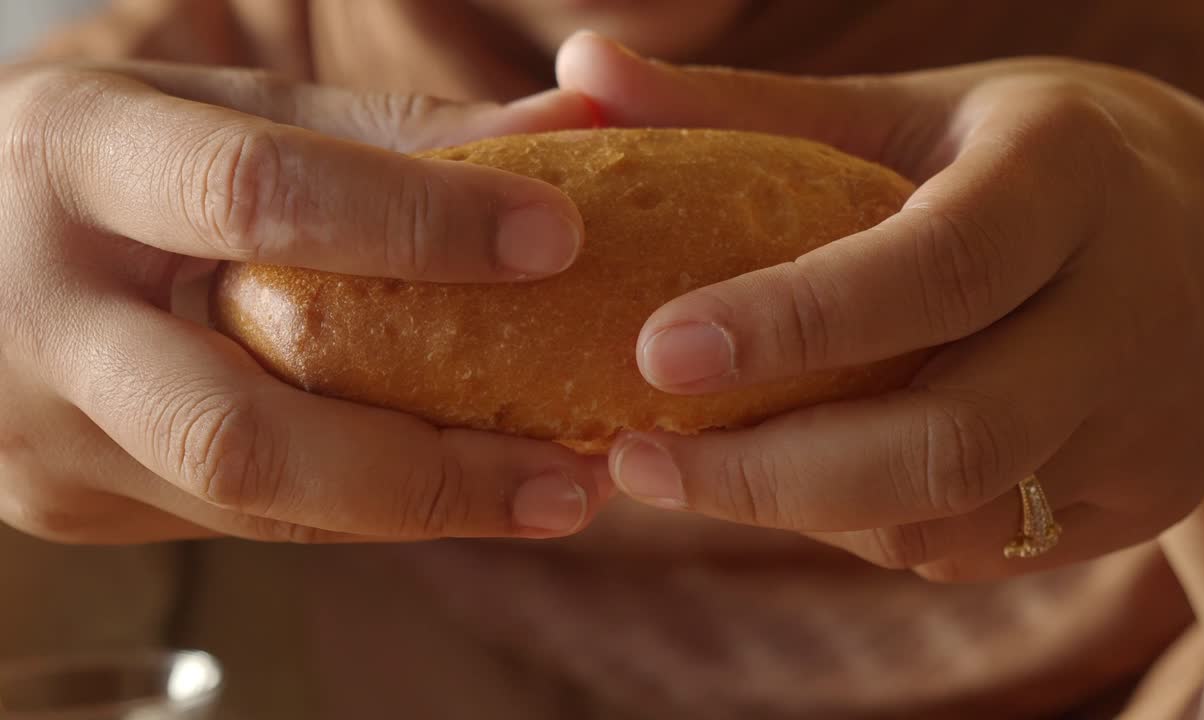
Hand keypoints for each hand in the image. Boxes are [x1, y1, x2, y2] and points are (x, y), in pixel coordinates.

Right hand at [0, 59, 611, 543]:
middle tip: (571, 478)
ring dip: (421, 513)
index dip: (415, 223)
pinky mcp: (71, 504)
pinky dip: (365, 510)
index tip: (556, 237)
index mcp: (75, 161)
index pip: (255, 198)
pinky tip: (458, 490)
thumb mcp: (220, 108)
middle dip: (429, 472)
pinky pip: (244, 520)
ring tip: (552, 496)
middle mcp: (40, 314)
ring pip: (257, 504)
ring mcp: (43, 435)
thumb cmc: (109, 157)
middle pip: (243, 431)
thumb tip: (573, 119)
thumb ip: (389, 128)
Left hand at [557, 33, 1203, 579]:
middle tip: (634, 463)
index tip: (653, 351)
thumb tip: (582, 70)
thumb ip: (750, 110)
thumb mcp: (910, 112)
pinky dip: (866, 528)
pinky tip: (798, 485)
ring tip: (691, 474)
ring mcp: (1148, 425)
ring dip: (801, 510)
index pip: (937, 265)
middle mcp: (1131, 312)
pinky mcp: (1141, 501)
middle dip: (771, 474)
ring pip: (951, 516)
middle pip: (950, 437)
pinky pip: (976, 549)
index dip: (792, 320)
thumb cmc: (1023, 163)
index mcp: (1071, 177)